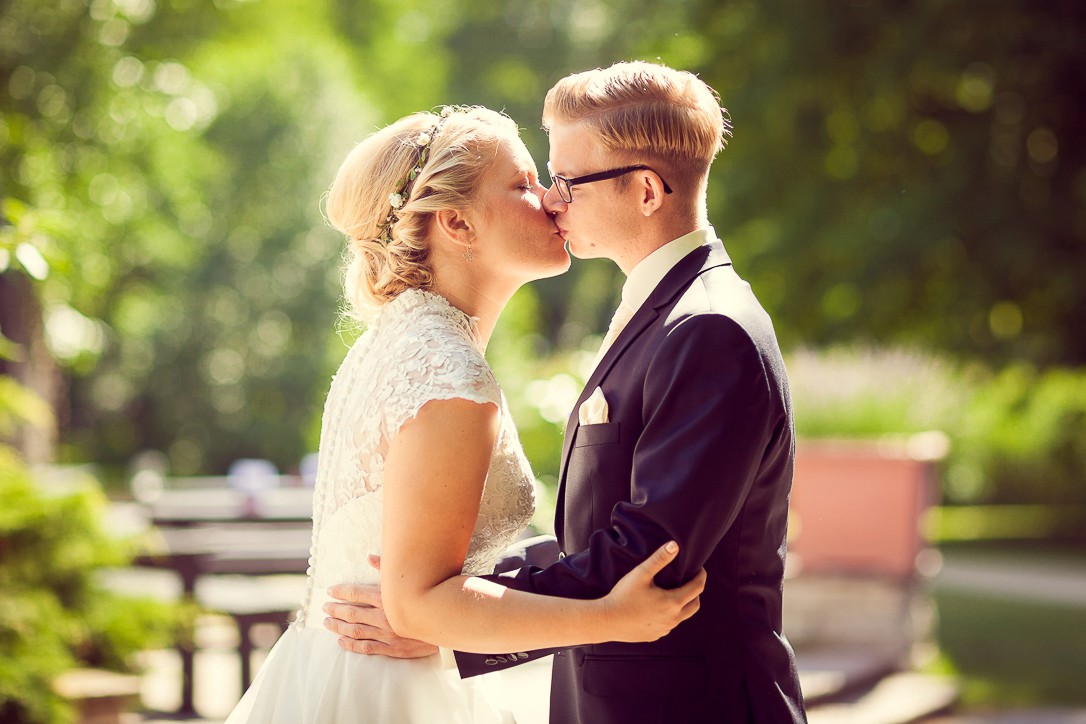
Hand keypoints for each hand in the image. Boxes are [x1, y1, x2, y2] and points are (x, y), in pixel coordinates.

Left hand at [323, 555, 438, 657]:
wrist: (450, 623)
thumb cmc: (431, 596)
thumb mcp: (411, 578)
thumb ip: (388, 568)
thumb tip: (369, 557)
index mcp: (386, 598)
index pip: (356, 594)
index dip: (341, 592)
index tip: (330, 591)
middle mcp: (383, 617)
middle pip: (352, 613)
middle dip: (336, 609)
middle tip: (325, 607)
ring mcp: (386, 634)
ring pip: (355, 631)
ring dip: (339, 626)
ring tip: (328, 622)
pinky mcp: (392, 648)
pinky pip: (366, 648)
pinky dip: (352, 645)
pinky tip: (341, 641)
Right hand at [599, 541, 704, 642]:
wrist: (606, 621)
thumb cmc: (623, 596)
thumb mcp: (641, 574)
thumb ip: (659, 559)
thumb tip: (675, 545)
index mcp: (672, 602)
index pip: (697, 588)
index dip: (701, 576)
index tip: (700, 568)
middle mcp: (672, 618)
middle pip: (695, 605)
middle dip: (696, 591)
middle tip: (690, 580)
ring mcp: (664, 629)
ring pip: (683, 616)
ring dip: (684, 604)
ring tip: (675, 592)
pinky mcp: (655, 635)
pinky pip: (669, 625)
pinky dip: (671, 615)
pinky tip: (660, 607)